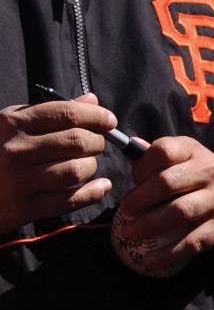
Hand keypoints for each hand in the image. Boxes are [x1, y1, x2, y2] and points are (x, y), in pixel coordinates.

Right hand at [0, 94, 116, 231]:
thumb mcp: (10, 125)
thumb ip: (51, 113)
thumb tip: (92, 100)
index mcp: (10, 123)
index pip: (65, 113)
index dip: (95, 116)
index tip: (108, 121)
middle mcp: (13, 150)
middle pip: (77, 141)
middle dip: (97, 142)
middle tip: (97, 145)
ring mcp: (17, 181)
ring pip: (76, 170)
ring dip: (92, 167)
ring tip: (88, 165)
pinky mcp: (22, 209)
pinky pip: (70, 200)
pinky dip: (93, 192)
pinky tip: (101, 186)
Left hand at [116, 136, 213, 273]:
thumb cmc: (205, 178)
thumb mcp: (188, 159)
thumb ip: (160, 156)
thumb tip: (128, 146)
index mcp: (195, 152)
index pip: (164, 151)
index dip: (142, 166)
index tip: (133, 180)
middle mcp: (210, 172)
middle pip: (167, 183)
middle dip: (139, 199)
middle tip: (125, 211)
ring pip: (178, 212)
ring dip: (148, 225)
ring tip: (128, 234)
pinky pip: (193, 242)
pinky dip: (169, 254)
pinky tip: (149, 261)